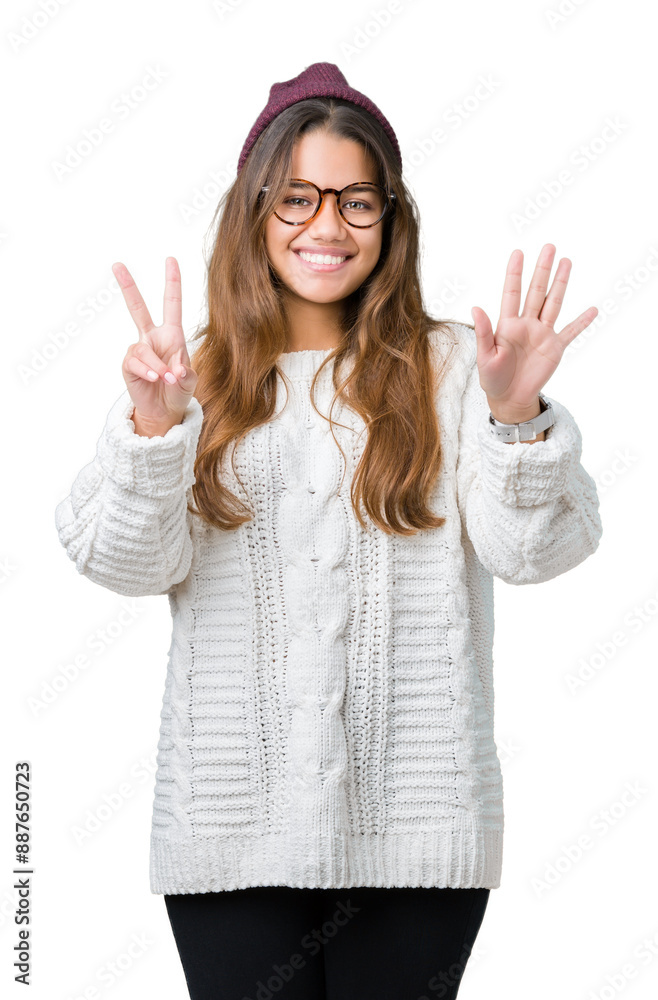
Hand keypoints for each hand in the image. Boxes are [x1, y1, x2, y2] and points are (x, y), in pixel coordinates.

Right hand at [112, 256, 197, 428]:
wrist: (164, 411)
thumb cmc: (179, 391)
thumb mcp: (190, 382)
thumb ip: (186, 373)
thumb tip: (174, 370)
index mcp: (172, 335)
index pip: (171, 304)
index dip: (172, 282)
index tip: (170, 260)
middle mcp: (153, 337)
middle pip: (137, 308)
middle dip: (127, 286)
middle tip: (117, 264)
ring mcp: (139, 350)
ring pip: (143, 349)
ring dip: (157, 366)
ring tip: (166, 380)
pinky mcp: (129, 365)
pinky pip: (135, 363)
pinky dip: (147, 372)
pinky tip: (153, 379)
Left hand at [470, 244, 597, 421]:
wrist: (509, 399)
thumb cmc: (493, 378)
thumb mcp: (485, 356)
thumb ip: (483, 332)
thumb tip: (475, 308)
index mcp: (507, 325)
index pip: (512, 293)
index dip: (515, 273)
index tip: (518, 252)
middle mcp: (526, 324)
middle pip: (536, 292)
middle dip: (542, 270)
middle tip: (549, 247)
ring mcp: (542, 334)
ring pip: (553, 304)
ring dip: (560, 284)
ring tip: (566, 262)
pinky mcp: (554, 348)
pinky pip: (570, 332)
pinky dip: (582, 322)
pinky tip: (593, 309)